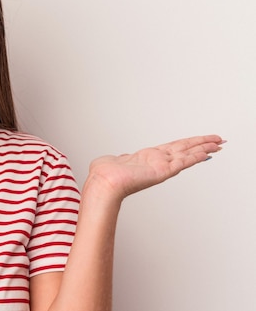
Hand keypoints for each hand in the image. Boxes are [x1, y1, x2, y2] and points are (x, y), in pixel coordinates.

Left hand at [88, 135, 223, 201]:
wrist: (104, 182)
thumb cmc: (105, 174)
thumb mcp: (115, 160)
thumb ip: (122, 158)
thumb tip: (121, 158)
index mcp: (147, 157)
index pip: (172, 148)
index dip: (187, 144)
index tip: (199, 142)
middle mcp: (157, 161)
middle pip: (184, 149)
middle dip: (202, 144)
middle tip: (218, 141)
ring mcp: (161, 166)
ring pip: (187, 154)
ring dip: (203, 148)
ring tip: (218, 144)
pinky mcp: (162, 171)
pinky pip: (182, 162)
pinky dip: (195, 157)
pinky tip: (207, 153)